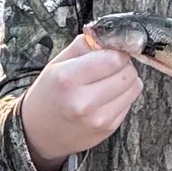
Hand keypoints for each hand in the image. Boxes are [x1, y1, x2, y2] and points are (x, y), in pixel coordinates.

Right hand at [18, 32, 142, 170]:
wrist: (37, 132)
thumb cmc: (48, 93)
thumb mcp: (57, 62)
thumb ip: (85, 45)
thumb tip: (111, 38)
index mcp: (68, 79)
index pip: (113, 58)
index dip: (116, 50)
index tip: (110, 50)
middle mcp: (84, 102)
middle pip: (128, 72)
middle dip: (122, 64)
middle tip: (107, 66)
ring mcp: (98, 119)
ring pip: (134, 87)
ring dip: (125, 80)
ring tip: (106, 82)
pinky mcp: (108, 129)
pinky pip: (130, 103)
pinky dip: (122, 96)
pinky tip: (104, 98)